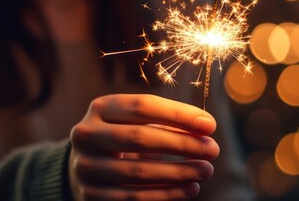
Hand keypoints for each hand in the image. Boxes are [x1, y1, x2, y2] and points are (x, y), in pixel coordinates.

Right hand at [69, 94, 219, 200]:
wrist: (87, 165)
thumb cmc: (123, 137)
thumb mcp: (137, 121)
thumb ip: (168, 121)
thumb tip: (205, 126)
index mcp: (101, 108)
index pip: (142, 106)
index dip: (179, 115)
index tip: (210, 125)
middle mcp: (87, 134)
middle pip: (139, 138)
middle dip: (182, 144)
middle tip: (212, 149)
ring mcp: (85, 167)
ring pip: (137, 172)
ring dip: (178, 172)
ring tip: (206, 170)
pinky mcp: (90, 195)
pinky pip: (133, 198)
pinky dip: (166, 194)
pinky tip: (190, 188)